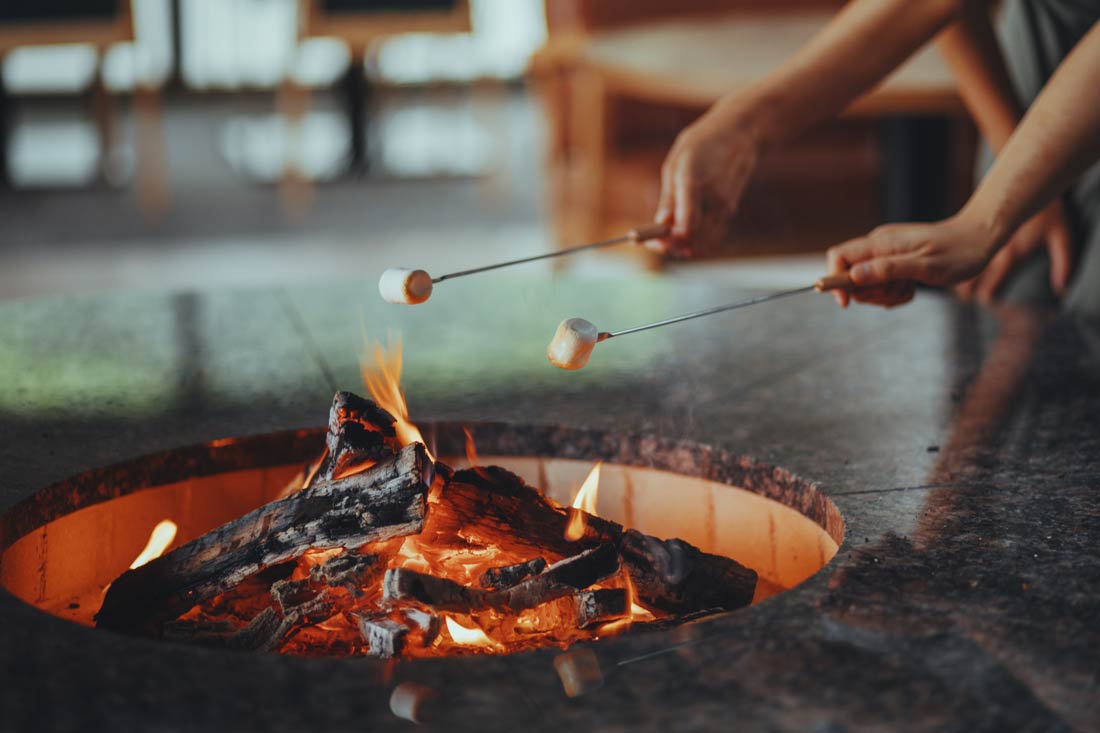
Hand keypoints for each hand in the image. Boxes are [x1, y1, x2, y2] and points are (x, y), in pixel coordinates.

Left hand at [651, 99, 761, 256]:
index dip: (667, 241)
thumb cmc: (701, 143)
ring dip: (686, 246)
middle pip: (694, 240)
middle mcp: (713, 199)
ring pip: (705, 242)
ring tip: (669, 236)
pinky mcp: (731, 209)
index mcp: (694, 184)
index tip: (652, 241)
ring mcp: (726, 205)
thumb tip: (660, 224)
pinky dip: (699, 240)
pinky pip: (714, 235)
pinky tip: (685, 231)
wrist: (738, 132)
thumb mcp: (675, 164)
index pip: (685, 228)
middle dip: (673, 247)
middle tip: (657, 242)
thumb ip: (669, 198)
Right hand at [825, 214, 998, 307]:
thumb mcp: (925, 265)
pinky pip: (883, 287)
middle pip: (851, 277)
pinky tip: (913, 287)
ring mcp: (886, 256)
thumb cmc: (957, 252)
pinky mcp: (895, 265)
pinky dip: (895, 294)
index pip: (838, 256)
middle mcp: (878, 247)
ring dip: (885, 295)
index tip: (847, 303)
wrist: (980, 239)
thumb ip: (888, 269)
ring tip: (910, 287)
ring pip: (867, 285)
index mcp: (881, 243)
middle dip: (869, 293)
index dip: (834, 279)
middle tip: (896, 291)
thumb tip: (854, 276)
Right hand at [954, 200, 1073, 301]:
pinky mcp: (978, 230)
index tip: (983, 301)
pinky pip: (960, 252)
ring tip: (954, 283)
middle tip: (964, 296)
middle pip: (970, 280)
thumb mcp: (1061, 236)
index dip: (986, 296)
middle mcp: (995, 252)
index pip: (992, 286)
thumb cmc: (1049, 212)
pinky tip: (951, 262)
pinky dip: (955, 260)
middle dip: (965, 290)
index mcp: (1013, 257)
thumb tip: (1061, 290)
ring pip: (960, 266)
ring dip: (958, 276)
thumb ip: (1063, 264)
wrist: (1030, 183)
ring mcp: (983, 240)